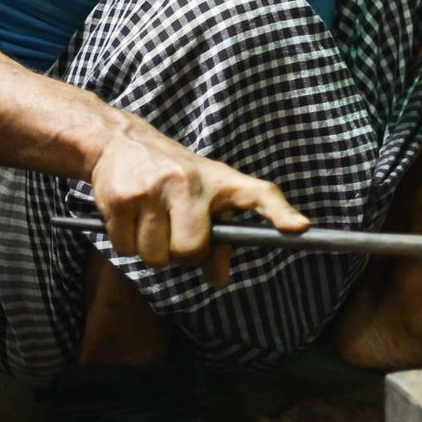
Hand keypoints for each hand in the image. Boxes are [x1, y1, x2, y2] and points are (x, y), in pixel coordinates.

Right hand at [89, 112, 306, 288]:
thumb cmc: (173, 176)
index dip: (279, 212)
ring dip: (152, 251)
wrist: (121, 141)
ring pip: (157, 257)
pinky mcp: (121, 198)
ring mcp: (154, 188)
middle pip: (191, 251)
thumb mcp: (203, 199)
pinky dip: (127, 244)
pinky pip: (128, 250)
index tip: (300, 228)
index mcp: (221, 181)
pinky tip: (131, 217)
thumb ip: (218, 241)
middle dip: (181, 255)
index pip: (259, 194)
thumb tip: (220, 280)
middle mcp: (190, 182)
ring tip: (151, 221)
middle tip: (175, 233)